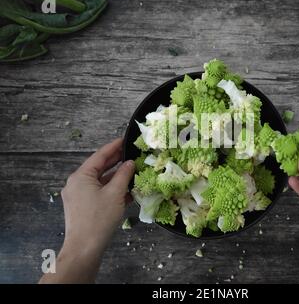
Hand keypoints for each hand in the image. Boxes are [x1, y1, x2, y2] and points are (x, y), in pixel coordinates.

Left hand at [40, 138, 134, 282]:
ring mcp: (78, 196)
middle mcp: (76, 183)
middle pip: (99, 168)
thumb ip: (123, 175)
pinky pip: (98, 192)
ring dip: (115, 177)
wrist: (84, 248)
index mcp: (81, 176)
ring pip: (99, 181)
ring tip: (132, 171)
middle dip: (116, 162)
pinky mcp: (82, 207)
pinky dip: (111, 190)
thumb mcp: (115, 194)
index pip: (99, 156)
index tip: (125, 139)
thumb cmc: (99, 218)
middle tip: (131, 154)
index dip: (113, 147)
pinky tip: (126, 191)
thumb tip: (130, 163)